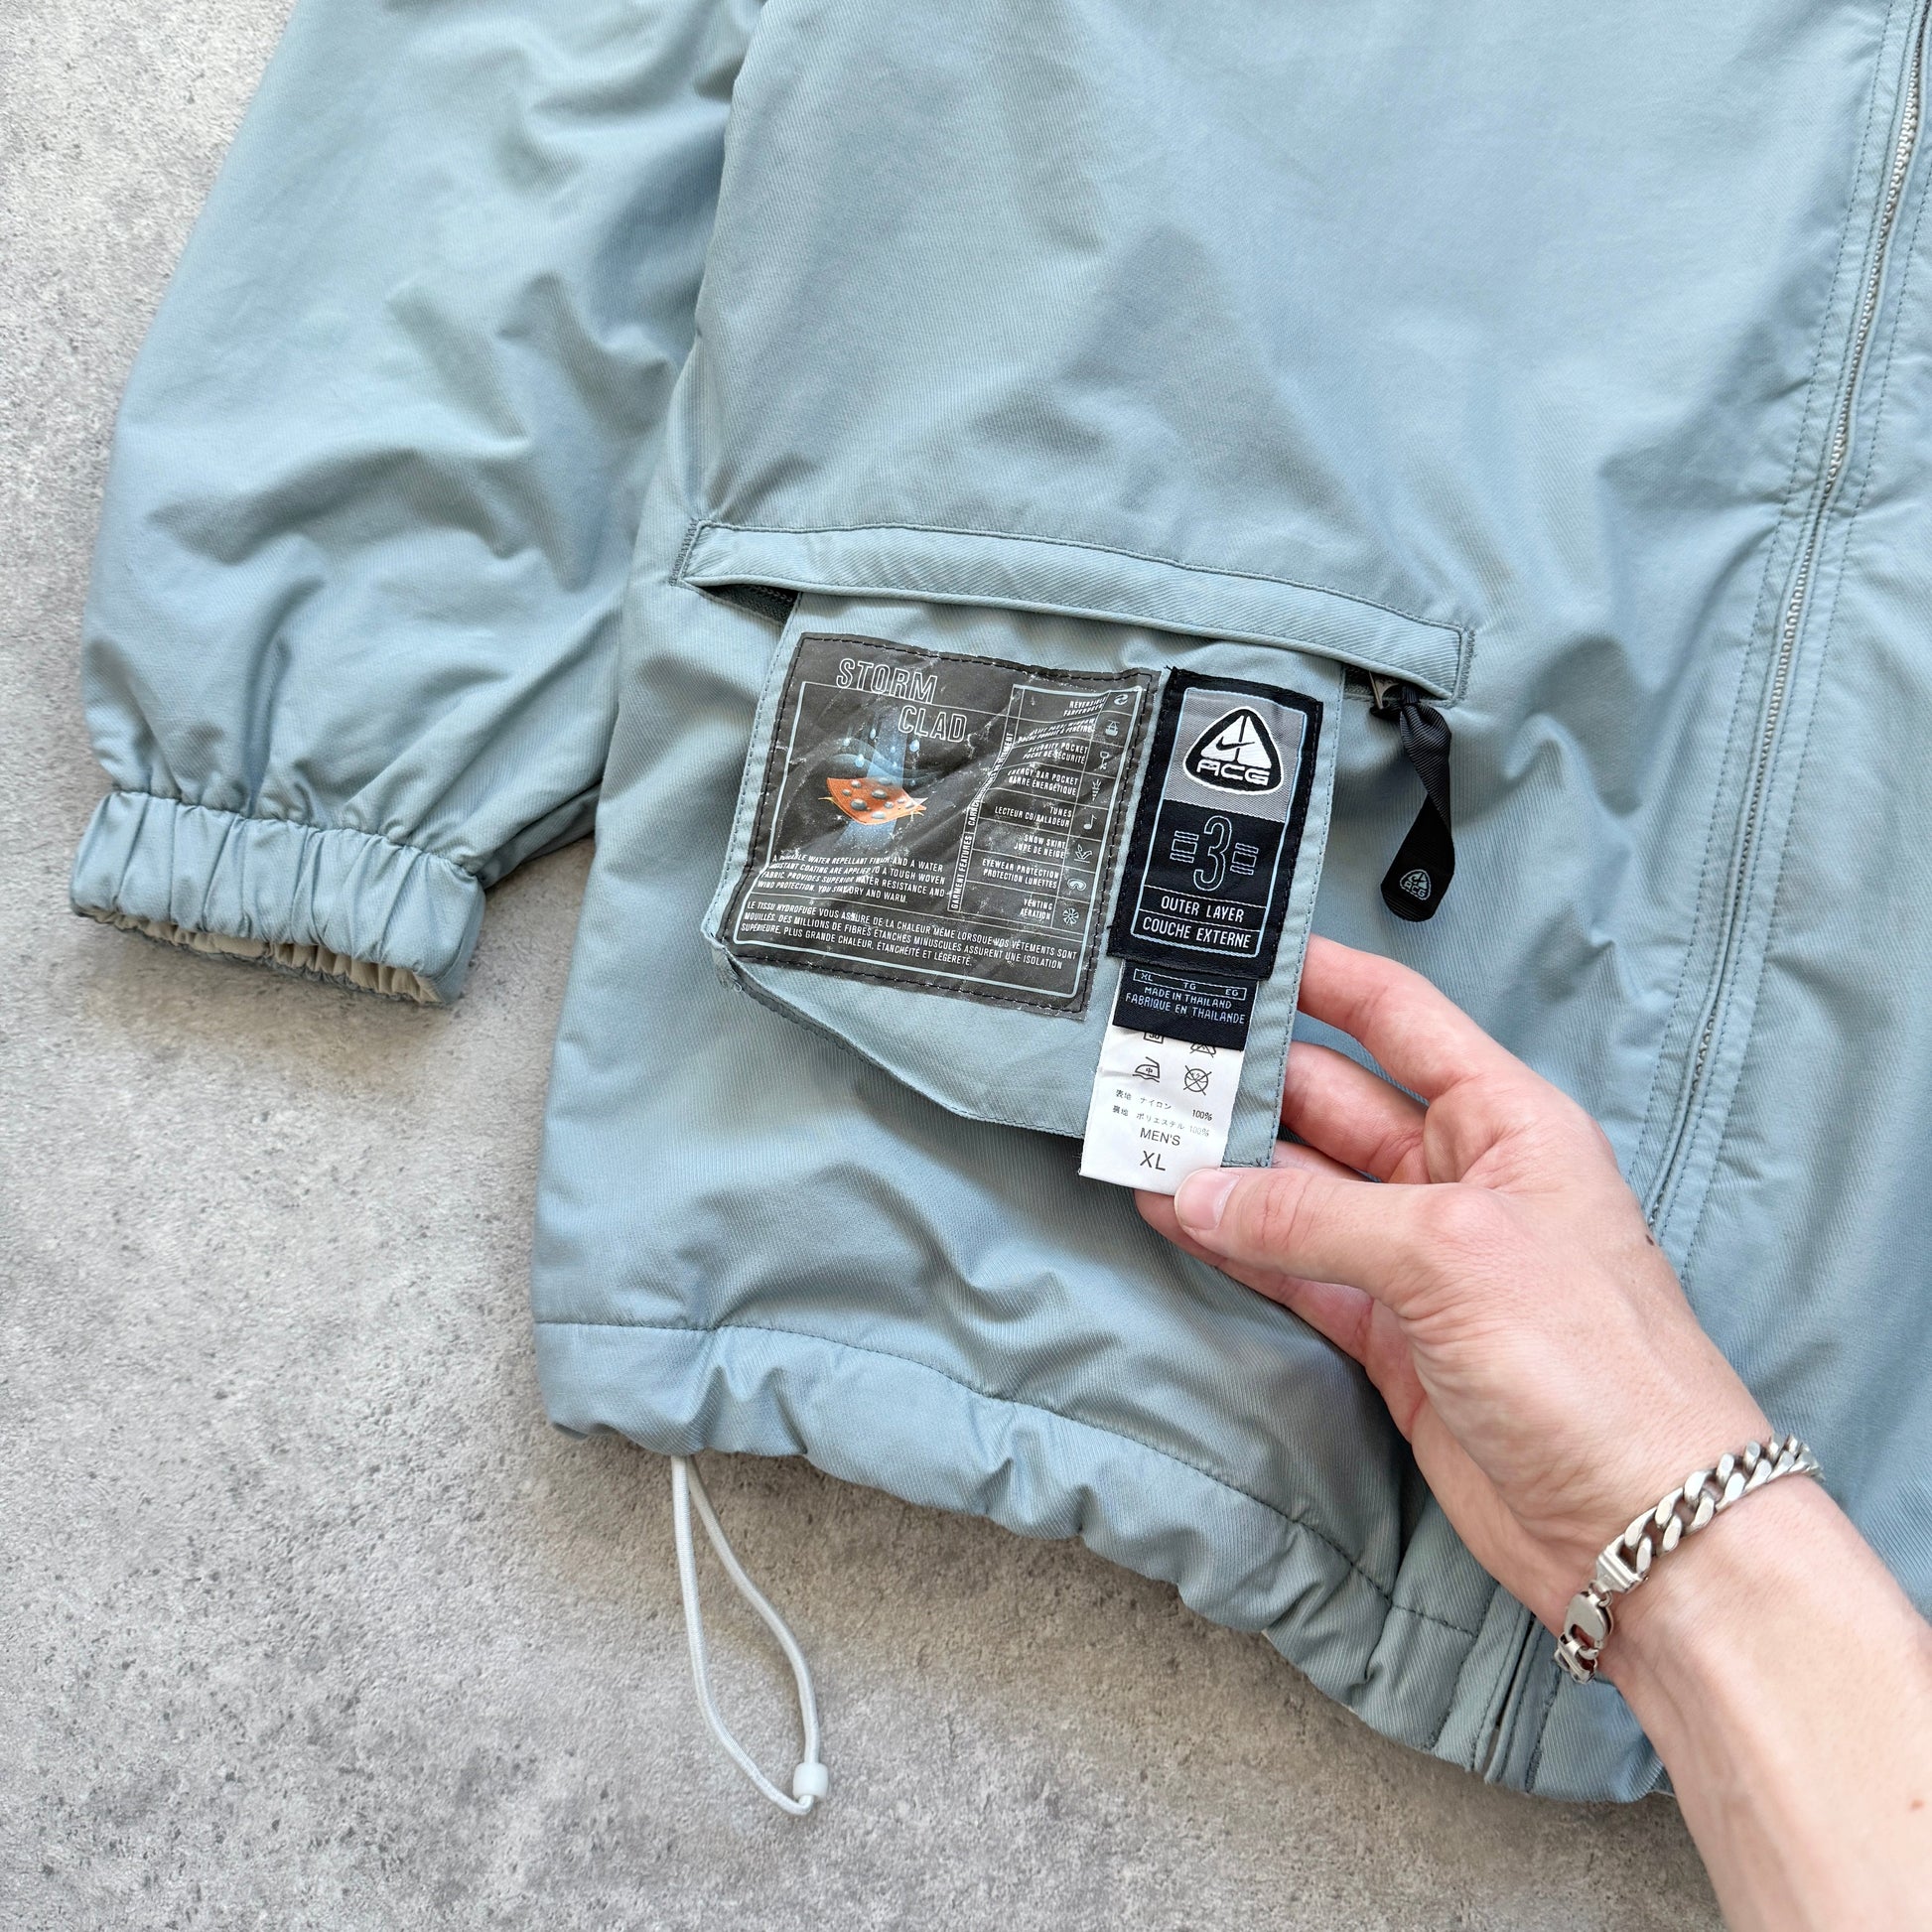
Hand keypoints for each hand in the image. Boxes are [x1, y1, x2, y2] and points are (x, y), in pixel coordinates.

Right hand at [1137, 935, 1768, 1630]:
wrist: (1644, 1530)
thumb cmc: (1588, 1363)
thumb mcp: (1449, 1254)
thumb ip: (1313, 1215)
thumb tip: (1195, 1189)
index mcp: (1506, 1120)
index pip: (1399, 1019)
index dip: (1323, 978)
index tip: (1238, 950)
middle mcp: (1461, 1176)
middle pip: (1333, 1103)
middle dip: (1248, 1079)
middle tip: (1152, 1054)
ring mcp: (1421, 1260)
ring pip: (1302, 1190)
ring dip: (1226, 1167)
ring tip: (1137, 1131)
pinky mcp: (1390, 1335)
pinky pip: (1297, 1269)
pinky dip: (1235, 1245)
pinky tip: (1172, 1216)